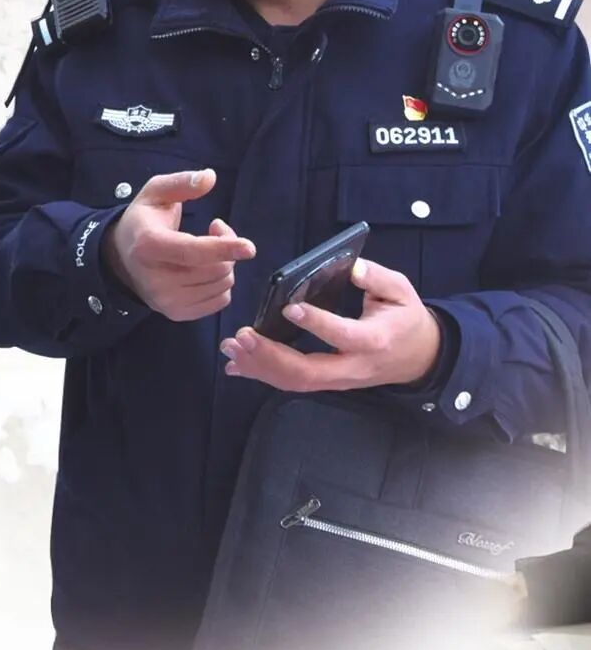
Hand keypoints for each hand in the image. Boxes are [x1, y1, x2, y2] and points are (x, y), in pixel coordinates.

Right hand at [102, 168, 254, 320]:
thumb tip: (210, 177)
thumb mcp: (156, 192)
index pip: (192, 251)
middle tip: (216, 229)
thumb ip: (182, 183)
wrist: (121, 258)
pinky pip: (220, 301)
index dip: (223, 248)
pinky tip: (207, 268)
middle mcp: (156, 279)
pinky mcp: (177, 314)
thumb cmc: (143, 221)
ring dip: (226, 263)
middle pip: (215, 269)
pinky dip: (222, 283)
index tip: (249, 247)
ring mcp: (166, 301)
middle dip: (227, 247)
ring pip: (222, 285)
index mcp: (150, 245)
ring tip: (209, 247)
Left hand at [219, 258, 440, 390]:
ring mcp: (338, 379)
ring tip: (231, 347)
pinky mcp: (327, 381)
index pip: (342, 334)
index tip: (289, 308)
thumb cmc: (405, 318)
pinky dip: (263, 373)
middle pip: (308, 372)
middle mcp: (352, 366)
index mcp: (373, 340)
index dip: (316, 323)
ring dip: (260, 367)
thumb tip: (351, 267)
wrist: (419, 357)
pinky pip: (293, 382)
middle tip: (242, 336)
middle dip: (271, 357)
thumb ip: (376, 278)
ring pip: (296, 382)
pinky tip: (237, 364)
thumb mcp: (400, 291)